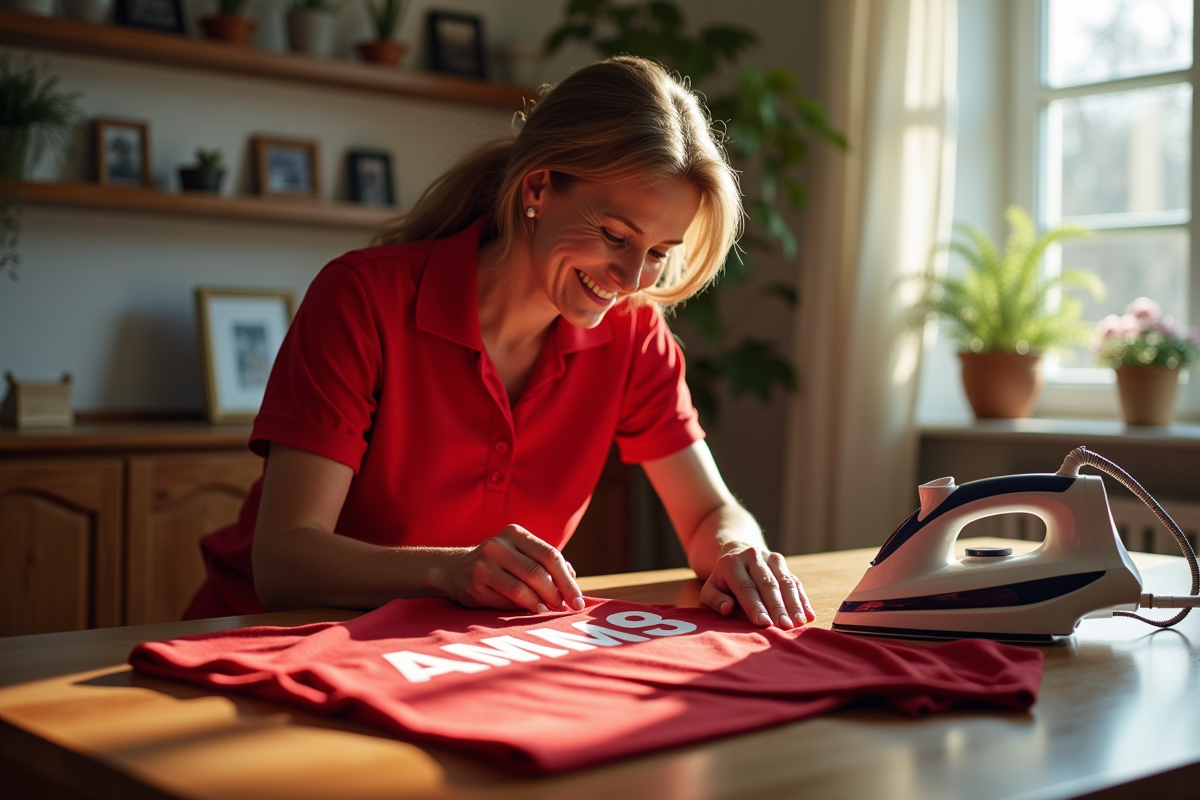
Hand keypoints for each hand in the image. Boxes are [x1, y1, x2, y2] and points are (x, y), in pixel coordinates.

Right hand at [441, 525, 583, 613]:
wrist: (455, 569)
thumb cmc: (500, 563)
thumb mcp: (521, 553)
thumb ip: (547, 562)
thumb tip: (572, 578)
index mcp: (515, 533)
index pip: (550, 555)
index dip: (567, 580)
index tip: (578, 600)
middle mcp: (497, 546)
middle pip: (537, 573)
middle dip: (555, 594)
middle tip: (562, 607)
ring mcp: (483, 566)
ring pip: (520, 590)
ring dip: (538, 604)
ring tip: (546, 611)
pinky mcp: (473, 586)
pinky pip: (504, 602)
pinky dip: (520, 610)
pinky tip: (528, 612)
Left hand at [699, 542, 814, 628]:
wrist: (736, 550)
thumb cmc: (722, 578)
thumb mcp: (710, 586)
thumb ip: (714, 598)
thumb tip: (727, 608)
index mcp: (732, 563)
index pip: (745, 587)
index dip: (755, 605)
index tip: (763, 623)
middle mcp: (752, 557)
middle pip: (767, 584)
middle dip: (777, 607)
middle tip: (784, 626)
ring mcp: (769, 558)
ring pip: (784, 581)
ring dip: (793, 604)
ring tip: (798, 623)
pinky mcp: (782, 563)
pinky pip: (795, 581)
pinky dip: (802, 599)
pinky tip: (808, 615)